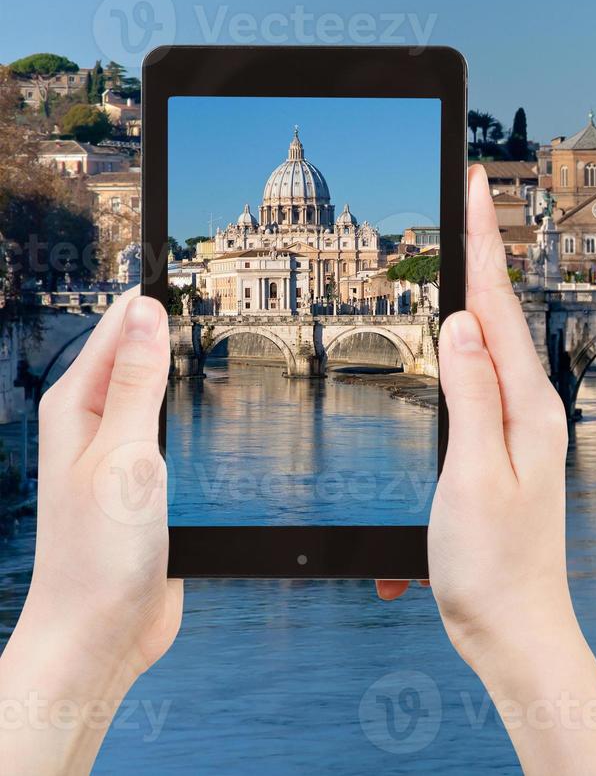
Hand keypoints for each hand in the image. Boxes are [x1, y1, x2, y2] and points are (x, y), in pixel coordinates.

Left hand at [0, 291, 182, 772]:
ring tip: (221, 336)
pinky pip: (173, 435)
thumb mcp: (126, 455)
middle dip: (169, 325)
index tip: (181, 257)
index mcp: (76, 409)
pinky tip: (221, 412)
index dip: (150, 295)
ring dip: (185, 371)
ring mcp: (120, 458)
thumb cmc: (98, 555)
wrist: (99, 635)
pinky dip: (196, 416)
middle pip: (137, 357)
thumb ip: (138, 382)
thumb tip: (146, 311)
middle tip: (212, 289)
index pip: (116, 329)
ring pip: (158, 395)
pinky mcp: (145, 489)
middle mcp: (94, 428)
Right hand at [379, 166, 595, 774]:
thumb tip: (465, 321)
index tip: (473, 182)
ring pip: (490, 346)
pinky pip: (480, 384)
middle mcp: (532, 409)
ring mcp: (520, 430)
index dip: (482, 239)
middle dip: (480, 251)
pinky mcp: (504, 451)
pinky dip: (462, 351)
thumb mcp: (472, 476)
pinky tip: (455, 339)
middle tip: (464, 195)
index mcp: (528, 406)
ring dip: (471, 295)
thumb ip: (471, 396)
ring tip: (459, 246)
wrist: (517, 631)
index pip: (499, 304)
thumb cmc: (493, 566)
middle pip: (499, 314)